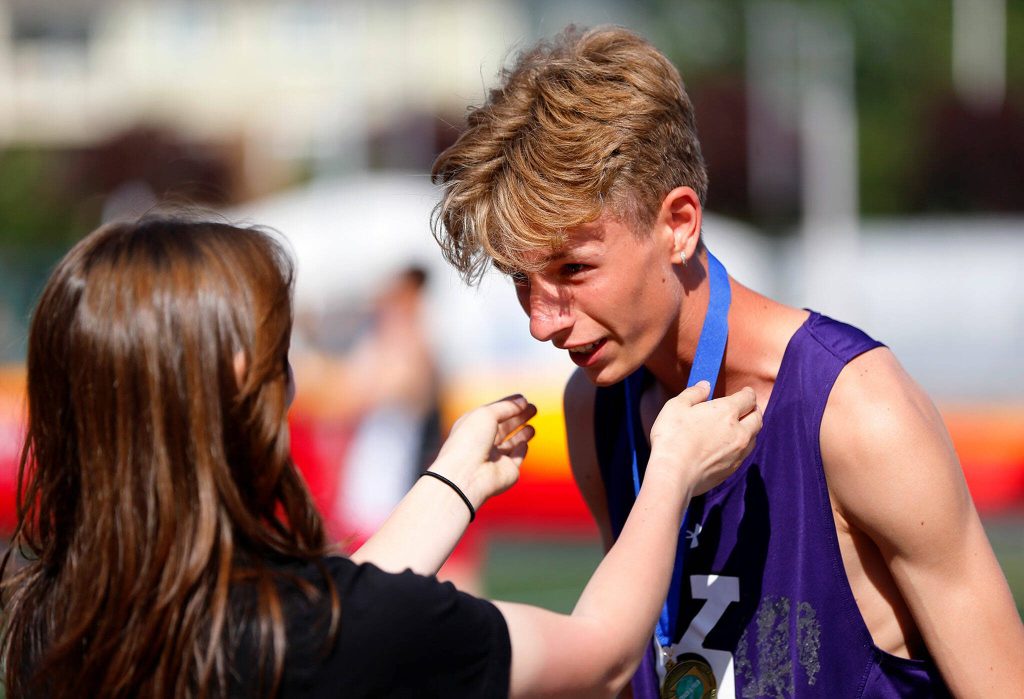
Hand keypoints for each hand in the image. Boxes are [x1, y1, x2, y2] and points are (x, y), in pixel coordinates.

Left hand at [429, 395, 537, 509]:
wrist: (468, 474)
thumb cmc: (470, 440)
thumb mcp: (486, 414)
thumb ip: (507, 406)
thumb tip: (523, 402)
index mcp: (473, 426)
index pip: (494, 412)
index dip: (508, 405)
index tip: (522, 398)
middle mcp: (483, 442)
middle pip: (504, 427)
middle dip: (519, 417)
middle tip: (533, 408)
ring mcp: (494, 457)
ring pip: (511, 443)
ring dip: (522, 433)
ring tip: (532, 426)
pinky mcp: (507, 470)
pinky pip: (516, 458)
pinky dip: (521, 450)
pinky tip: (525, 444)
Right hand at [647, 382, 760, 496]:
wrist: (673, 474)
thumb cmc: (672, 437)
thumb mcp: (677, 406)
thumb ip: (694, 393)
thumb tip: (705, 385)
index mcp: (727, 411)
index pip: (748, 398)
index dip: (748, 392)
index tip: (745, 391)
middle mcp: (739, 431)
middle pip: (757, 418)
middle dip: (754, 410)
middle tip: (748, 407)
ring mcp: (738, 452)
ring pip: (754, 437)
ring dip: (750, 429)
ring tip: (741, 426)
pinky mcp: (732, 469)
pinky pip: (744, 454)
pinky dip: (742, 446)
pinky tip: (730, 446)